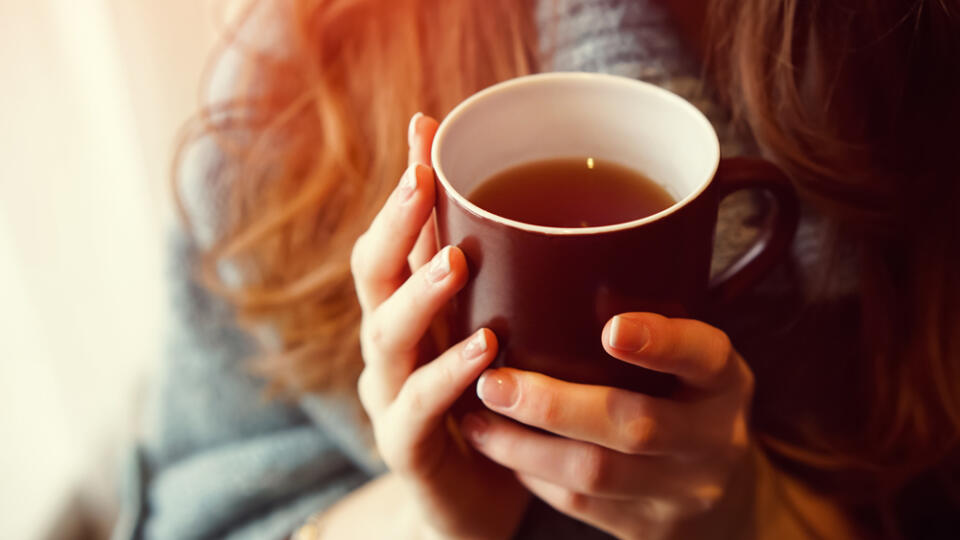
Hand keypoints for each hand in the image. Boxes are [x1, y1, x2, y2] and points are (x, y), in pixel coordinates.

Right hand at [350, 113, 528, 538]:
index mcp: (409, 313)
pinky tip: (484, 351)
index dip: (405, 185)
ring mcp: (390, 396)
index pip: (395, 237)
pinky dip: (448, 375)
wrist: (478, 504)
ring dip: (420, 294)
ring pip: (386, 336)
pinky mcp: (407, 447)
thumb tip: (556, 216)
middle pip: (372, 275)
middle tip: (425, 179)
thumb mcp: (498, 336)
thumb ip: (508, 284)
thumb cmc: (494, 408)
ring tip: (455, 261)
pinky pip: (419, 407)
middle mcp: (390, 346)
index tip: (427, 126)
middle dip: (396, 224)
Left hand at [461, 313, 754, 539]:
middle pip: (634, 424)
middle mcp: (713, 438)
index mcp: (724, 381)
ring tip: (476, 419)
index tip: (611, 328)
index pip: (705, 355)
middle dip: (554, 404)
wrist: (729, 504)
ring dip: (525, 446)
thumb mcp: (694, 362)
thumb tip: (549, 250)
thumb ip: (652, 319)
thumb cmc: (689, 403)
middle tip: (495, 380)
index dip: (661, 342)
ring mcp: (682, 491)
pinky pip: (581, 505)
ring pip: (595, 473)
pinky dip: (532, 474)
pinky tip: (499, 449)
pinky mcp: (649, 529)